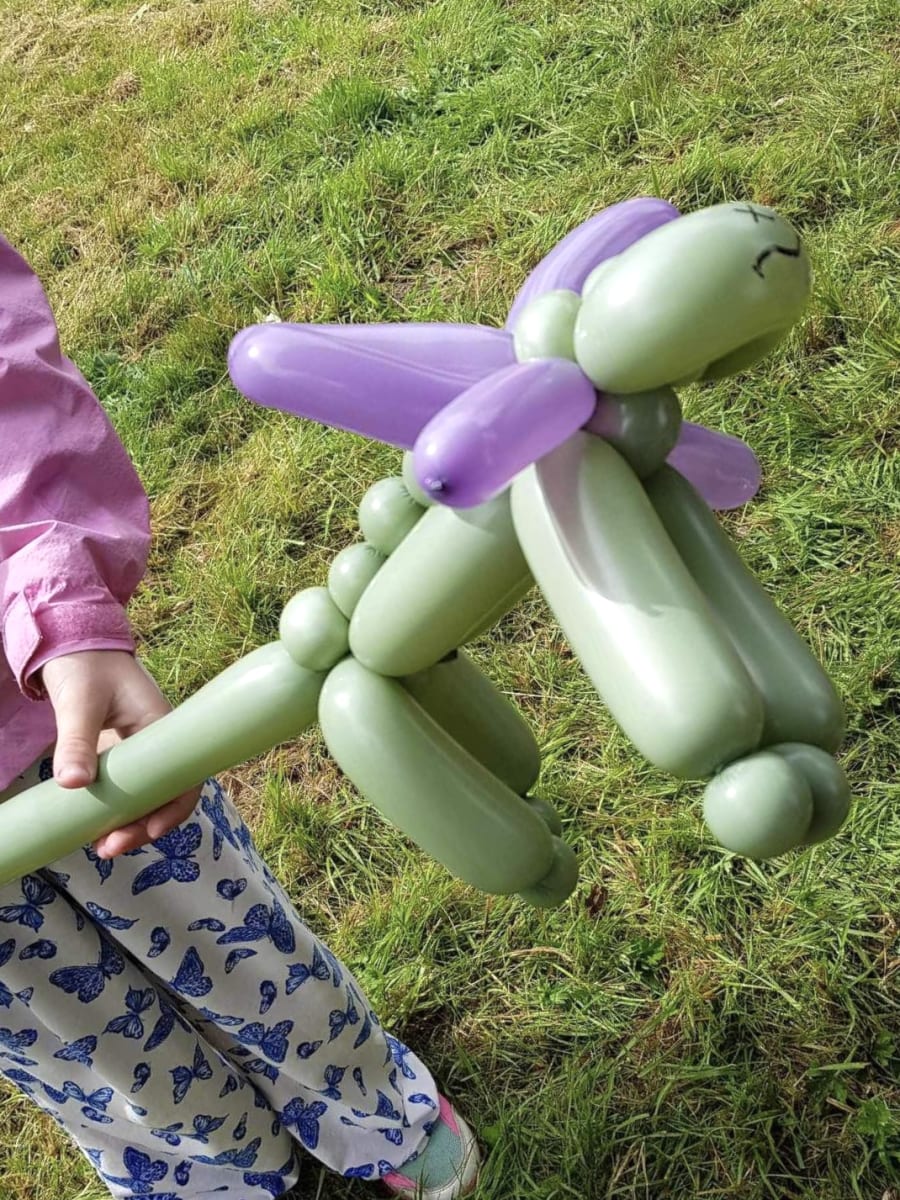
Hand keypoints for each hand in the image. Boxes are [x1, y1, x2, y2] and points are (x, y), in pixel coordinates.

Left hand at [40, 650, 200, 858]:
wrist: (76, 646)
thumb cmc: (86, 666)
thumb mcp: (79, 702)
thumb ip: (76, 741)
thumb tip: (72, 784)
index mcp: (161, 726)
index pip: (184, 776)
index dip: (174, 808)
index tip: (150, 831)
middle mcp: (158, 742)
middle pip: (166, 794)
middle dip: (143, 825)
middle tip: (109, 847)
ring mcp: (140, 750)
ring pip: (146, 795)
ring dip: (129, 823)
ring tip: (101, 846)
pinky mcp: (121, 755)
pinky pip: (127, 789)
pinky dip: (116, 810)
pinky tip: (95, 826)